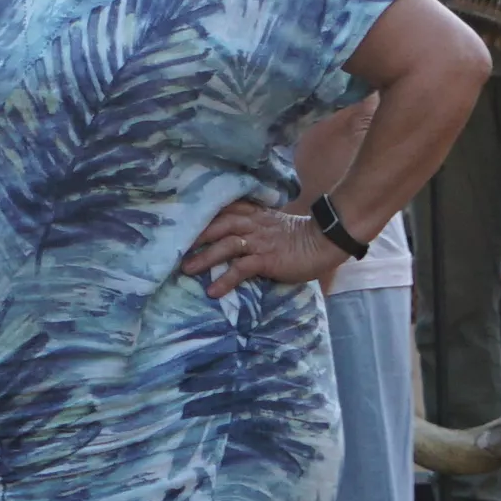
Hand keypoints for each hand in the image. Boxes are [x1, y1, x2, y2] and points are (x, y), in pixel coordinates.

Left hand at [179, 196, 347, 295]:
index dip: (203, 216)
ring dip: (204, 258)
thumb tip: (236, 235)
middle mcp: (252, 224)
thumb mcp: (273, 225)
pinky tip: (213, 291)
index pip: (223, 210)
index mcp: (253, 214)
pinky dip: (225, 280)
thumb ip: (254, 226)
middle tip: (174, 247)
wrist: (325, 240)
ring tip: (186, 270)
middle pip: (217, 225)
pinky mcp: (266, 259)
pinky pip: (241, 268)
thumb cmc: (300, 237)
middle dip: (195, 236)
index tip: (182, 223)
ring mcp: (259, 241)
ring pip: (225, 245)